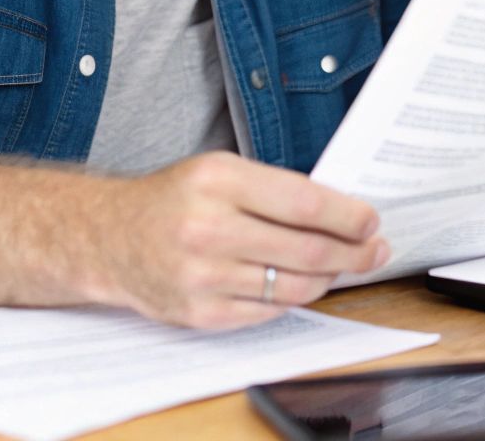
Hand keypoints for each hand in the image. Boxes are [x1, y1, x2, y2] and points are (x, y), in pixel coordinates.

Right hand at [86, 152, 389, 329]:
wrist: (109, 238)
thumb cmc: (176, 199)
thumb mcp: (221, 171)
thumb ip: (278, 189)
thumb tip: (345, 213)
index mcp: (218, 181)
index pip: (306, 204)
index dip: (349, 217)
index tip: (371, 222)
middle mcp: (207, 228)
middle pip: (307, 250)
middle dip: (353, 254)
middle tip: (375, 251)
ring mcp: (202, 276)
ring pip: (294, 286)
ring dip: (329, 278)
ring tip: (343, 267)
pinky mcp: (199, 313)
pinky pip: (268, 311)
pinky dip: (294, 298)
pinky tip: (303, 284)